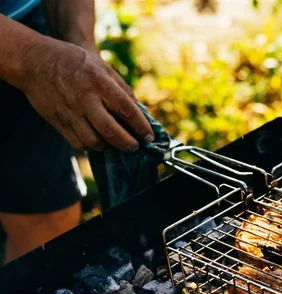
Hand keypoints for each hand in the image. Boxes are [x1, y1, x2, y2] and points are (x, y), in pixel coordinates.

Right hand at [18, 36, 152, 151]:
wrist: (34, 61)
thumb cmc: (74, 62)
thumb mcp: (101, 66)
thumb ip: (122, 88)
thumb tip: (140, 110)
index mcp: (99, 83)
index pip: (126, 110)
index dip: (141, 126)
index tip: (149, 137)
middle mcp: (85, 99)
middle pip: (111, 131)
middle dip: (128, 144)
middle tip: (136, 147)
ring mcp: (70, 112)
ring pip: (94, 141)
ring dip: (110, 147)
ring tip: (118, 144)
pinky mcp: (58, 122)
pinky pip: (78, 143)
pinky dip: (92, 147)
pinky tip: (99, 142)